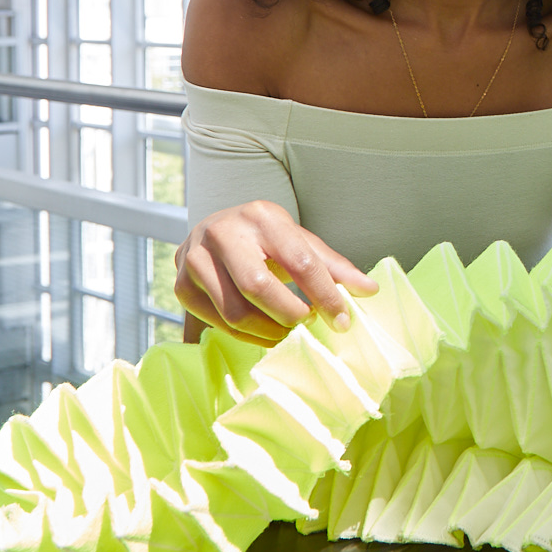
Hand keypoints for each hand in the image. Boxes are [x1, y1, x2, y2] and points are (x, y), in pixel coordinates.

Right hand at [174, 200, 377, 346]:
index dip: (324, 294)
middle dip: (289, 315)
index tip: (342, 320)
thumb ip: (334, 266)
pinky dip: (245, 334)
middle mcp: (224, 232)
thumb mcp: (300, 242)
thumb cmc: (266, 239)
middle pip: (259, 287)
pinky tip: (262, 331)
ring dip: (267, 331)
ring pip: (235, 311)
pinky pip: (217, 323)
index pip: (300, 260)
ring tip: (286, 331)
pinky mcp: (182, 285)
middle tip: (306, 325)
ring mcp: (196, 258)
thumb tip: (370, 291)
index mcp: (262, 216)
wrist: (216, 230)